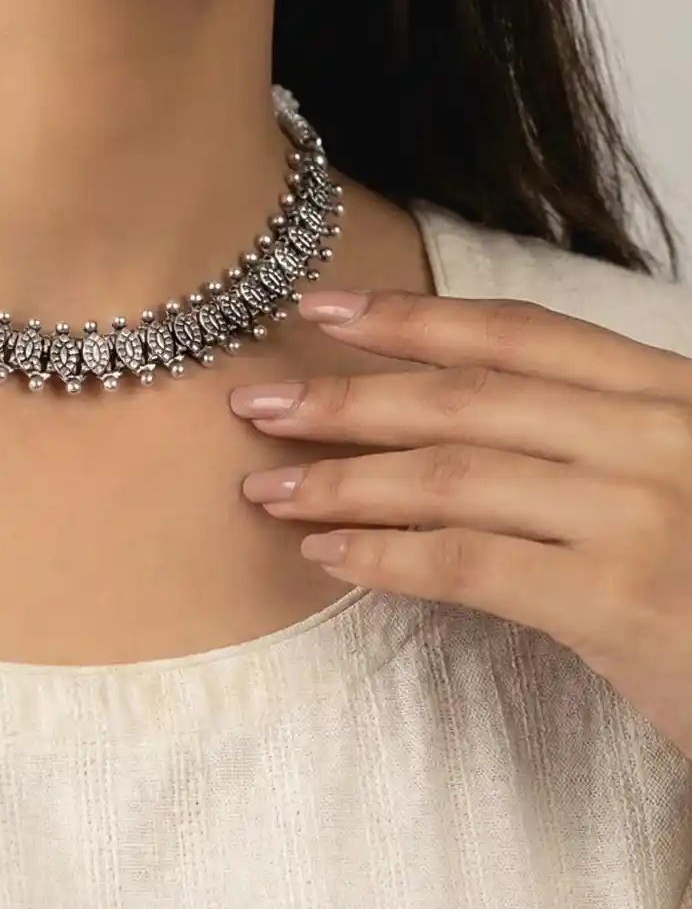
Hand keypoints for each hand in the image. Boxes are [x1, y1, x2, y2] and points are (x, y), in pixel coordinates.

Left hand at [229, 288, 691, 758]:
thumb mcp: (673, 476)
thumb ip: (586, 438)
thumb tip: (445, 425)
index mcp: (669, 393)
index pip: (518, 334)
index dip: (410, 318)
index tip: (321, 307)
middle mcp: (658, 435)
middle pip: (466, 398)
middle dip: (348, 399)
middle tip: (257, 406)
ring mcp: (642, 514)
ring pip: (454, 475)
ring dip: (344, 482)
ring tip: (269, 491)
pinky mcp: (622, 600)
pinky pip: (469, 563)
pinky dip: (385, 556)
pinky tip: (327, 556)